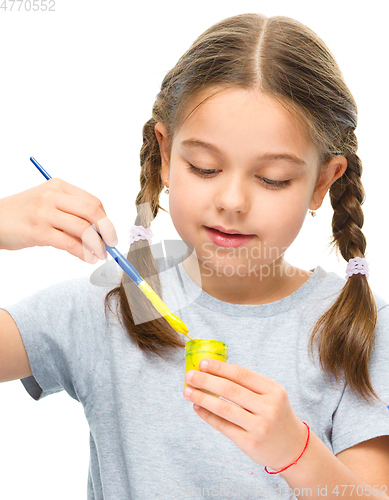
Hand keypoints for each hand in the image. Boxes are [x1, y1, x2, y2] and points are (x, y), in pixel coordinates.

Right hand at [0, 178, 117, 263]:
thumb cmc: (23, 214)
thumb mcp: (47, 204)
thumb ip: (71, 213)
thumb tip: (100, 232)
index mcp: (59, 186)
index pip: (93, 202)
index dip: (106, 219)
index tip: (109, 233)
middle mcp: (53, 196)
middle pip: (93, 212)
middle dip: (107, 231)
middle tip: (111, 245)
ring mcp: (45, 213)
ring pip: (83, 229)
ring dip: (97, 245)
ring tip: (100, 255)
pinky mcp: (38, 231)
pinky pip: (69, 243)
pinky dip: (83, 253)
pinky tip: (87, 258)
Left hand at [183, 359, 306, 471]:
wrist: (294, 448)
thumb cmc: (276, 415)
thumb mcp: (271, 396)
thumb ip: (248, 385)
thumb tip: (214, 371)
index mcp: (273, 390)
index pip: (241, 374)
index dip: (220, 368)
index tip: (202, 363)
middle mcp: (268, 408)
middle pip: (230, 390)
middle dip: (206, 381)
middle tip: (189, 376)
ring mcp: (259, 426)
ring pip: (224, 408)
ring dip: (202, 398)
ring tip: (187, 391)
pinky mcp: (250, 443)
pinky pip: (223, 426)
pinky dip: (207, 415)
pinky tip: (197, 407)